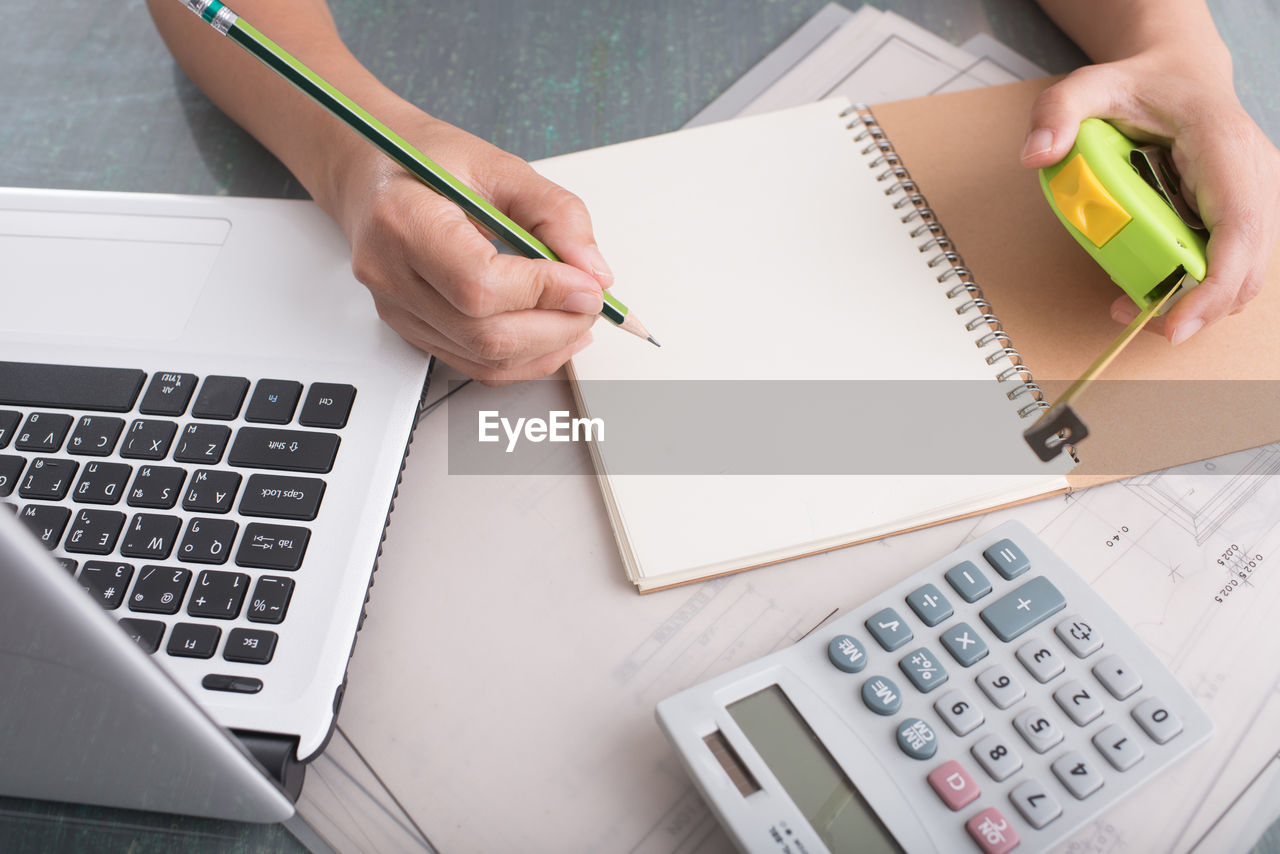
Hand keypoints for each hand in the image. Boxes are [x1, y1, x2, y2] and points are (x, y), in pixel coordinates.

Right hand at [329, 111, 610, 382]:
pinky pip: (474, 364)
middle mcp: (390, 274)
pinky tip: (553, 334)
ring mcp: (396, 309)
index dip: (544, 292)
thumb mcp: (501, 167)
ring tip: (579, 317)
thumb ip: (556, 214)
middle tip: (593, 303)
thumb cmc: (429, 163)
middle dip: (555, 327)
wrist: (374, 174)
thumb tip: (594, 272)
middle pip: (484, 334)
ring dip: (546, 348)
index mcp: (403, 220)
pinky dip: (524, 358)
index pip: (479, 285)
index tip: (588, 285)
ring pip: (484, 359)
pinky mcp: (410, 330)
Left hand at [1019, 47, 1279, 343]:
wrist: (1179, 75)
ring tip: (1132, 300)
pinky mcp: (1244, 214)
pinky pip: (1229, 265)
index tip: (1176, 323)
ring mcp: (1256, 197)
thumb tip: (1035, 154)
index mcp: (1224, 145)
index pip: (1239, 228)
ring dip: (1193, 301)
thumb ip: (1058, 111)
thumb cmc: (1142, 84)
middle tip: (1131, 315)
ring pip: (1242, 273)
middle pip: (1245, 265)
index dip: (1215, 285)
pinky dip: (1195, 285)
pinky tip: (1151, 281)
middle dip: (1194, 306)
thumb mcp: (1090, 84)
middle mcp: (1254, 174)